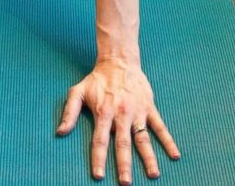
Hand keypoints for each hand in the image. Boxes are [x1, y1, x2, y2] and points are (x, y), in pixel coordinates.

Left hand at [57, 59, 179, 183]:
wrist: (119, 60)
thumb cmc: (97, 79)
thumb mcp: (77, 92)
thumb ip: (69, 113)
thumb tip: (60, 132)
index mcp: (103, 112)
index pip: (100, 141)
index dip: (98, 159)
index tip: (98, 176)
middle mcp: (121, 114)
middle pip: (123, 144)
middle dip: (124, 165)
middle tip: (126, 183)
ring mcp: (137, 112)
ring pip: (143, 138)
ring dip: (149, 157)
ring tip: (153, 174)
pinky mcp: (149, 108)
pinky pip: (160, 126)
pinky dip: (168, 141)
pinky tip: (174, 154)